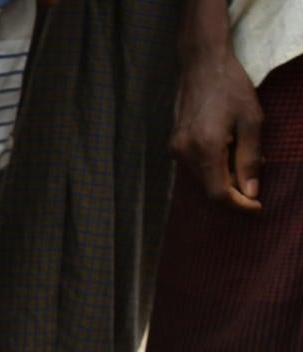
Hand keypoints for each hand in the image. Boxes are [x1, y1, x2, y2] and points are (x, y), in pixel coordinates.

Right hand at [171, 0, 262, 209]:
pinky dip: (214, 167)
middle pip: (209, 189)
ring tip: (243, 158)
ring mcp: (176, 150)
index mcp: (205, 148)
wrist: (202, 65)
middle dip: (234, 191)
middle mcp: (185, 154)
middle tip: (256, 177)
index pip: (218, 193)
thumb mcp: (252, 121)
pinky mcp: (174, 145)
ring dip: (224, 178)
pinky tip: (228, 150)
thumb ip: (250, 159)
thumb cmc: (231, 87)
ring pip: (202, 179)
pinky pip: (195, 167)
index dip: (239, 204)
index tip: (257, 205)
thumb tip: (251, 191)